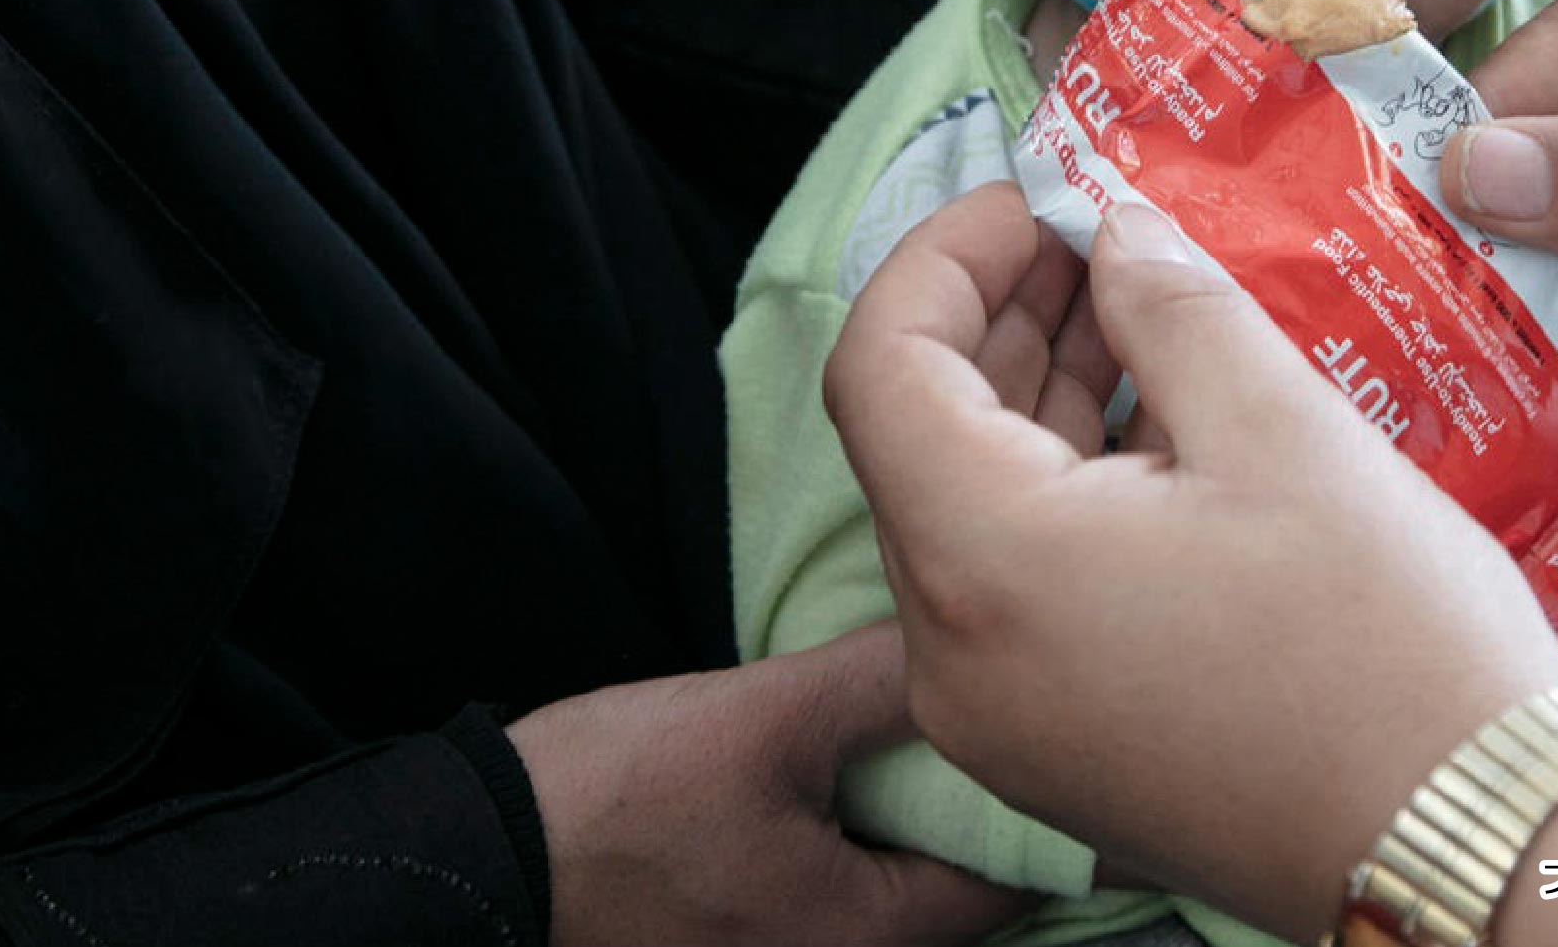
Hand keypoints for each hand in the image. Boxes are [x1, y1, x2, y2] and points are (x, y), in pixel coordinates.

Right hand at [507, 625, 1029, 946]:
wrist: (477, 859)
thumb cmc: (619, 799)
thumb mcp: (763, 718)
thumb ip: (878, 685)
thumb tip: (968, 640)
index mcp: (870, 938)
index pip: (1014, 879)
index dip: (1050, 801)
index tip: (1079, 732)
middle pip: (962, 893)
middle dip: (987, 810)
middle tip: (1019, 713)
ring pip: (901, 892)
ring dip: (923, 822)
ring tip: (941, 732)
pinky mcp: (747, 938)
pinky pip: (845, 893)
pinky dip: (869, 840)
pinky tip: (863, 770)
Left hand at [825, 185, 1557, 943]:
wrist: (1473, 849)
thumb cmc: (1390, 643)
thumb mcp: (1285, 430)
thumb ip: (1172, 305)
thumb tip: (1115, 233)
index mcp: (985, 564)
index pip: (882, 363)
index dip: (948, 254)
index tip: (1043, 195)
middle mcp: (955, 659)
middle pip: (919, 438)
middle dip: (1005, 316)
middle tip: (1105, 235)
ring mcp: (1003, 720)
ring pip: (974, 514)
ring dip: (1042, 398)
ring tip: (1151, 313)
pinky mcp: (1061, 751)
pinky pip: (1023, 591)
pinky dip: (1073, 492)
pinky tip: (1174, 429)